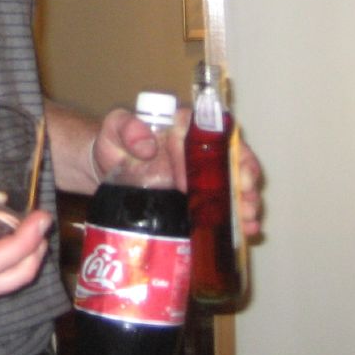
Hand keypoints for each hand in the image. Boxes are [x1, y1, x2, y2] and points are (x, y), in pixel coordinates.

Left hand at [87, 108, 265, 238]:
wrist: (107, 171)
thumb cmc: (113, 144)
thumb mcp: (114, 129)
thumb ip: (127, 127)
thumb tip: (148, 145)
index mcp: (184, 126)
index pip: (213, 131)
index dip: (224, 150)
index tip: (224, 173)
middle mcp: (199, 148)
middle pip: (232, 157)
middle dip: (244, 178)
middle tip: (247, 198)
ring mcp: (202, 174)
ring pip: (234, 182)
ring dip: (245, 200)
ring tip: (248, 219)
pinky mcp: (200, 196)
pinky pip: (224, 204)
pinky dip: (237, 216)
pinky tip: (246, 229)